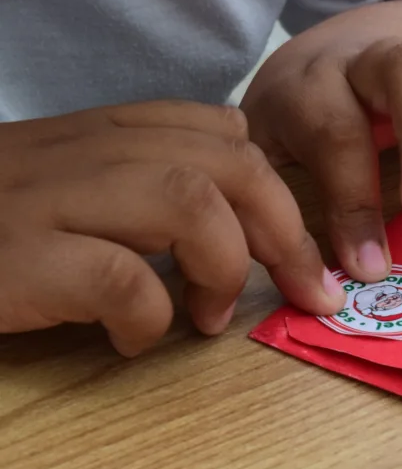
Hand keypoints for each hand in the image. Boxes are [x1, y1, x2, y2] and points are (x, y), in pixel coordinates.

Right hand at [0, 101, 344, 356]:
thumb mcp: (74, 179)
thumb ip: (147, 177)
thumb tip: (240, 220)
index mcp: (104, 130)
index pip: (224, 132)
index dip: (277, 188)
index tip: (296, 246)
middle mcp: (84, 151)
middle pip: (229, 163)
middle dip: (285, 229)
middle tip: (305, 287)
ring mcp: (48, 198)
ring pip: (190, 200)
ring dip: (225, 265)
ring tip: (211, 315)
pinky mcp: (17, 254)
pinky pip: (119, 277)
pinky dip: (147, 316)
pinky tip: (131, 339)